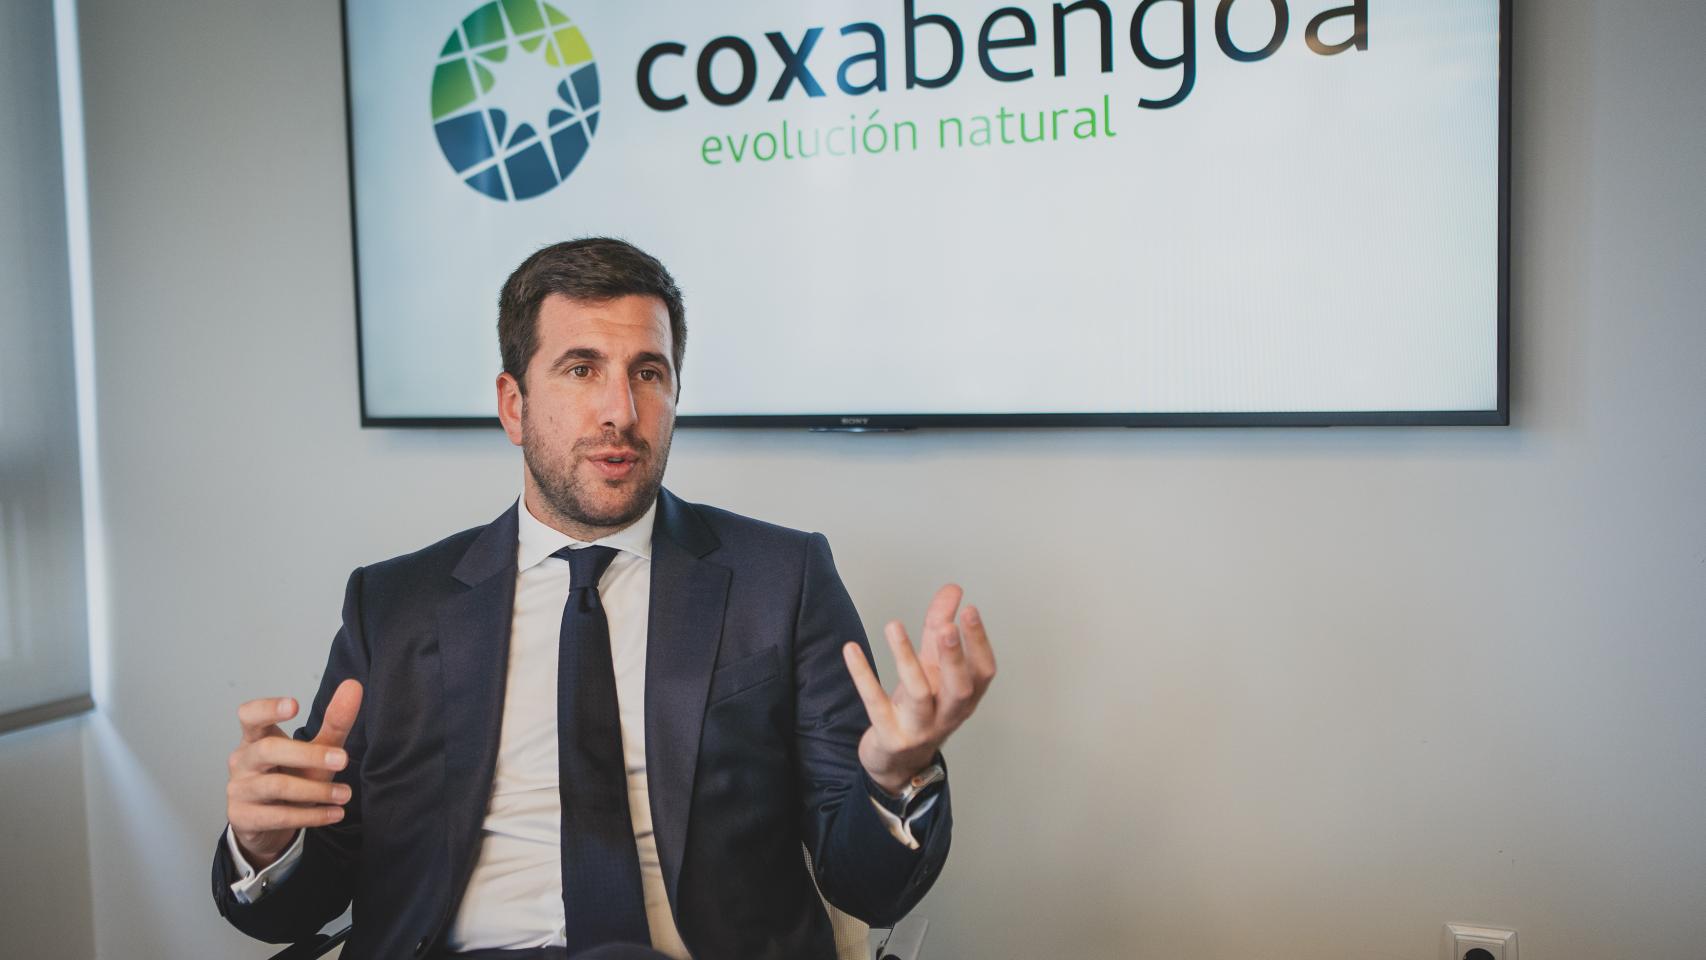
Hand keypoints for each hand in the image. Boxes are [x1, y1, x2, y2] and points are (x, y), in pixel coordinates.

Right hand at [226, 679, 362, 867]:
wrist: (267, 821)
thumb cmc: (290, 775)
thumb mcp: (315, 750)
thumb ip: (334, 721)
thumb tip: (354, 686)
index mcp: (256, 737)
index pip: (249, 715)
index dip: (267, 708)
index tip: (295, 705)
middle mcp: (242, 760)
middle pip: (267, 750)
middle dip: (308, 754)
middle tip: (343, 759)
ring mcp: (239, 789)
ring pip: (275, 786)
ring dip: (315, 790)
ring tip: (345, 794)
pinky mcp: (243, 818)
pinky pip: (277, 816)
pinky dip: (310, 816)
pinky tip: (335, 813)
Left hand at [842, 584, 995, 794]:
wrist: (897, 762)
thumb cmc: (920, 709)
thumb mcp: (933, 668)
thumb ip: (940, 627)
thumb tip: (953, 590)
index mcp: (964, 697)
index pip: (983, 671)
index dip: (979, 642)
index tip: (970, 611)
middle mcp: (948, 715)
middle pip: (960, 688)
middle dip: (955, 657)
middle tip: (946, 627)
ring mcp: (919, 729)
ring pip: (919, 695)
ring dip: (906, 659)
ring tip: (894, 626)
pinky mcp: (890, 736)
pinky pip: (875, 704)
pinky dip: (863, 676)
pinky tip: (851, 650)